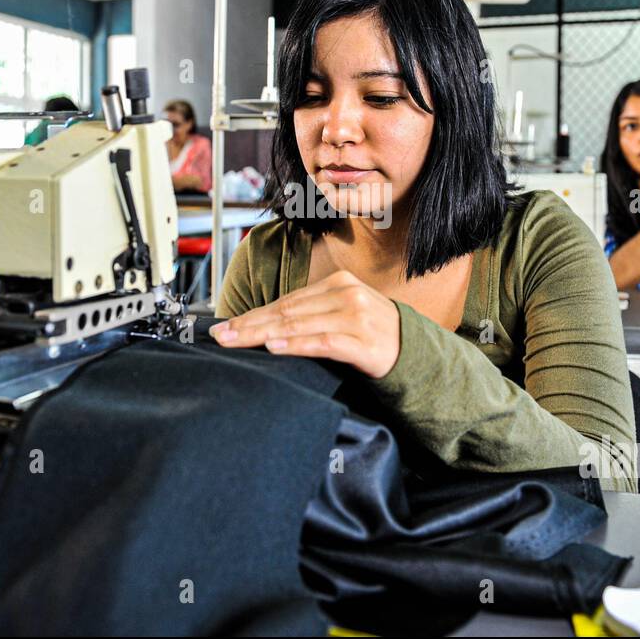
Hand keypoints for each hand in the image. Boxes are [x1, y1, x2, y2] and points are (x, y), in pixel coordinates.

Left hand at [208, 270, 400, 378]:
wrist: (418, 354)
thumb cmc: (376, 337)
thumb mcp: (345, 315)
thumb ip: (313, 315)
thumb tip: (267, 327)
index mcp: (339, 284)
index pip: (287, 301)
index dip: (253, 314)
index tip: (225, 326)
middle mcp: (347, 295)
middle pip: (288, 311)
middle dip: (250, 325)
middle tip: (221, 336)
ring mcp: (357, 318)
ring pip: (300, 325)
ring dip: (264, 335)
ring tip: (238, 341)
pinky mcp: (364, 342)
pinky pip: (323, 342)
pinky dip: (296, 344)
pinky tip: (275, 347)